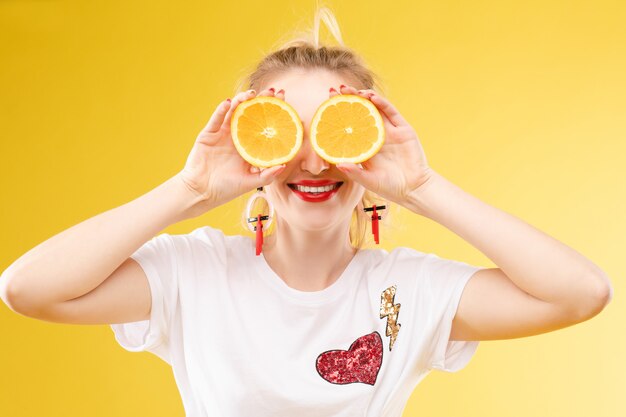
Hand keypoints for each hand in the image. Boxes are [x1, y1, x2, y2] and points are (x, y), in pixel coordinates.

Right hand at [178, 87, 286, 211]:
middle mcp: (237, 137)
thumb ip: (267, 175)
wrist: (201, 193)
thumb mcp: (250, 183)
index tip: (286, 102)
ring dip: (242, 100)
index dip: (274, 113)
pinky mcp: (208, 134)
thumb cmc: (226, 189)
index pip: (264, 125)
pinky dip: (221, 110)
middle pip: (251, 114)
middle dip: (262, 101)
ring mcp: (222, 134)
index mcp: (249, 146)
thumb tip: (284, 165)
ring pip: (234, 112)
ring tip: (251, 94)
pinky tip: (229, 102)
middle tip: (273, 91)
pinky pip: (216, 119)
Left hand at [330, 85, 432, 206]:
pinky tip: (371, 97)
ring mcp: (390, 131)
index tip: (326, 105)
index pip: (349, 125)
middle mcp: (376, 135)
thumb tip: (339, 164)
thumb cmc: (389, 187)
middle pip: (360, 112)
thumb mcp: (368, 180)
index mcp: (365, 145)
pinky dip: (381, 103)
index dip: (338, 114)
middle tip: (335, 90)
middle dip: (348, 100)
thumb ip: (355, 172)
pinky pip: (391, 112)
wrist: (413, 189)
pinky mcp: (403, 129)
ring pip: (375, 108)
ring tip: (350, 90)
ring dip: (363, 97)